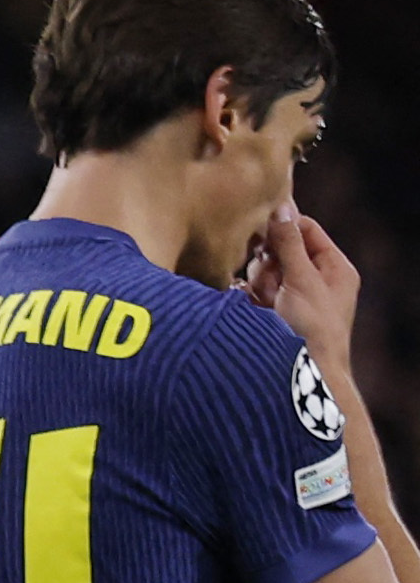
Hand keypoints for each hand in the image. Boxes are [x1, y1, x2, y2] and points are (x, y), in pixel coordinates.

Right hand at [250, 206, 368, 371]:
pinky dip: (249, 296)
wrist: (302, 374)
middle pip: (281, 250)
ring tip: (265, 302)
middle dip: (269, 263)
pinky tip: (250, 306)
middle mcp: (314, 279)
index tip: (263, 233)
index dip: (283, 228)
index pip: (306, 229)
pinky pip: (253, 291)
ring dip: (258, 282)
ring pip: (263, 271)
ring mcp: (292, 296)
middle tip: (271, 281)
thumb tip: (281, 208)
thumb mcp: (302, 279)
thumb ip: (289, 243)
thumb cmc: (312, 327)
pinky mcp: (272, 312)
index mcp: (334, 268)